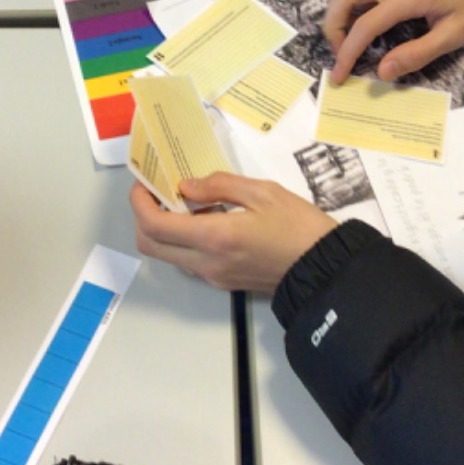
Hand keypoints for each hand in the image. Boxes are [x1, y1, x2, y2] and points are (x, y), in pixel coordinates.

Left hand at [131, 173, 336, 291]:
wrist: (324, 268)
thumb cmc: (298, 226)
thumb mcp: (262, 192)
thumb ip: (219, 185)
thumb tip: (186, 186)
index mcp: (214, 237)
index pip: (154, 226)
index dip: (139, 203)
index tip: (145, 183)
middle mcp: (206, 262)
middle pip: (150, 245)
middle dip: (143, 216)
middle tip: (156, 191)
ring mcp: (213, 276)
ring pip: (168, 254)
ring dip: (164, 228)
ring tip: (185, 200)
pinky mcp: (223, 281)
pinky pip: (189, 260)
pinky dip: (184, 238)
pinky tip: (207, 217)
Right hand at [322, 0, 463, 83]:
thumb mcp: (453, 36)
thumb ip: (416, 54)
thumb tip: (382, 72)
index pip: (364, 26)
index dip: (347, 54)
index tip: (339, 76)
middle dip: (333, 26)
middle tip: (342, 52)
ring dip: (339, 8)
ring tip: (348, 35)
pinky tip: (362, 17)